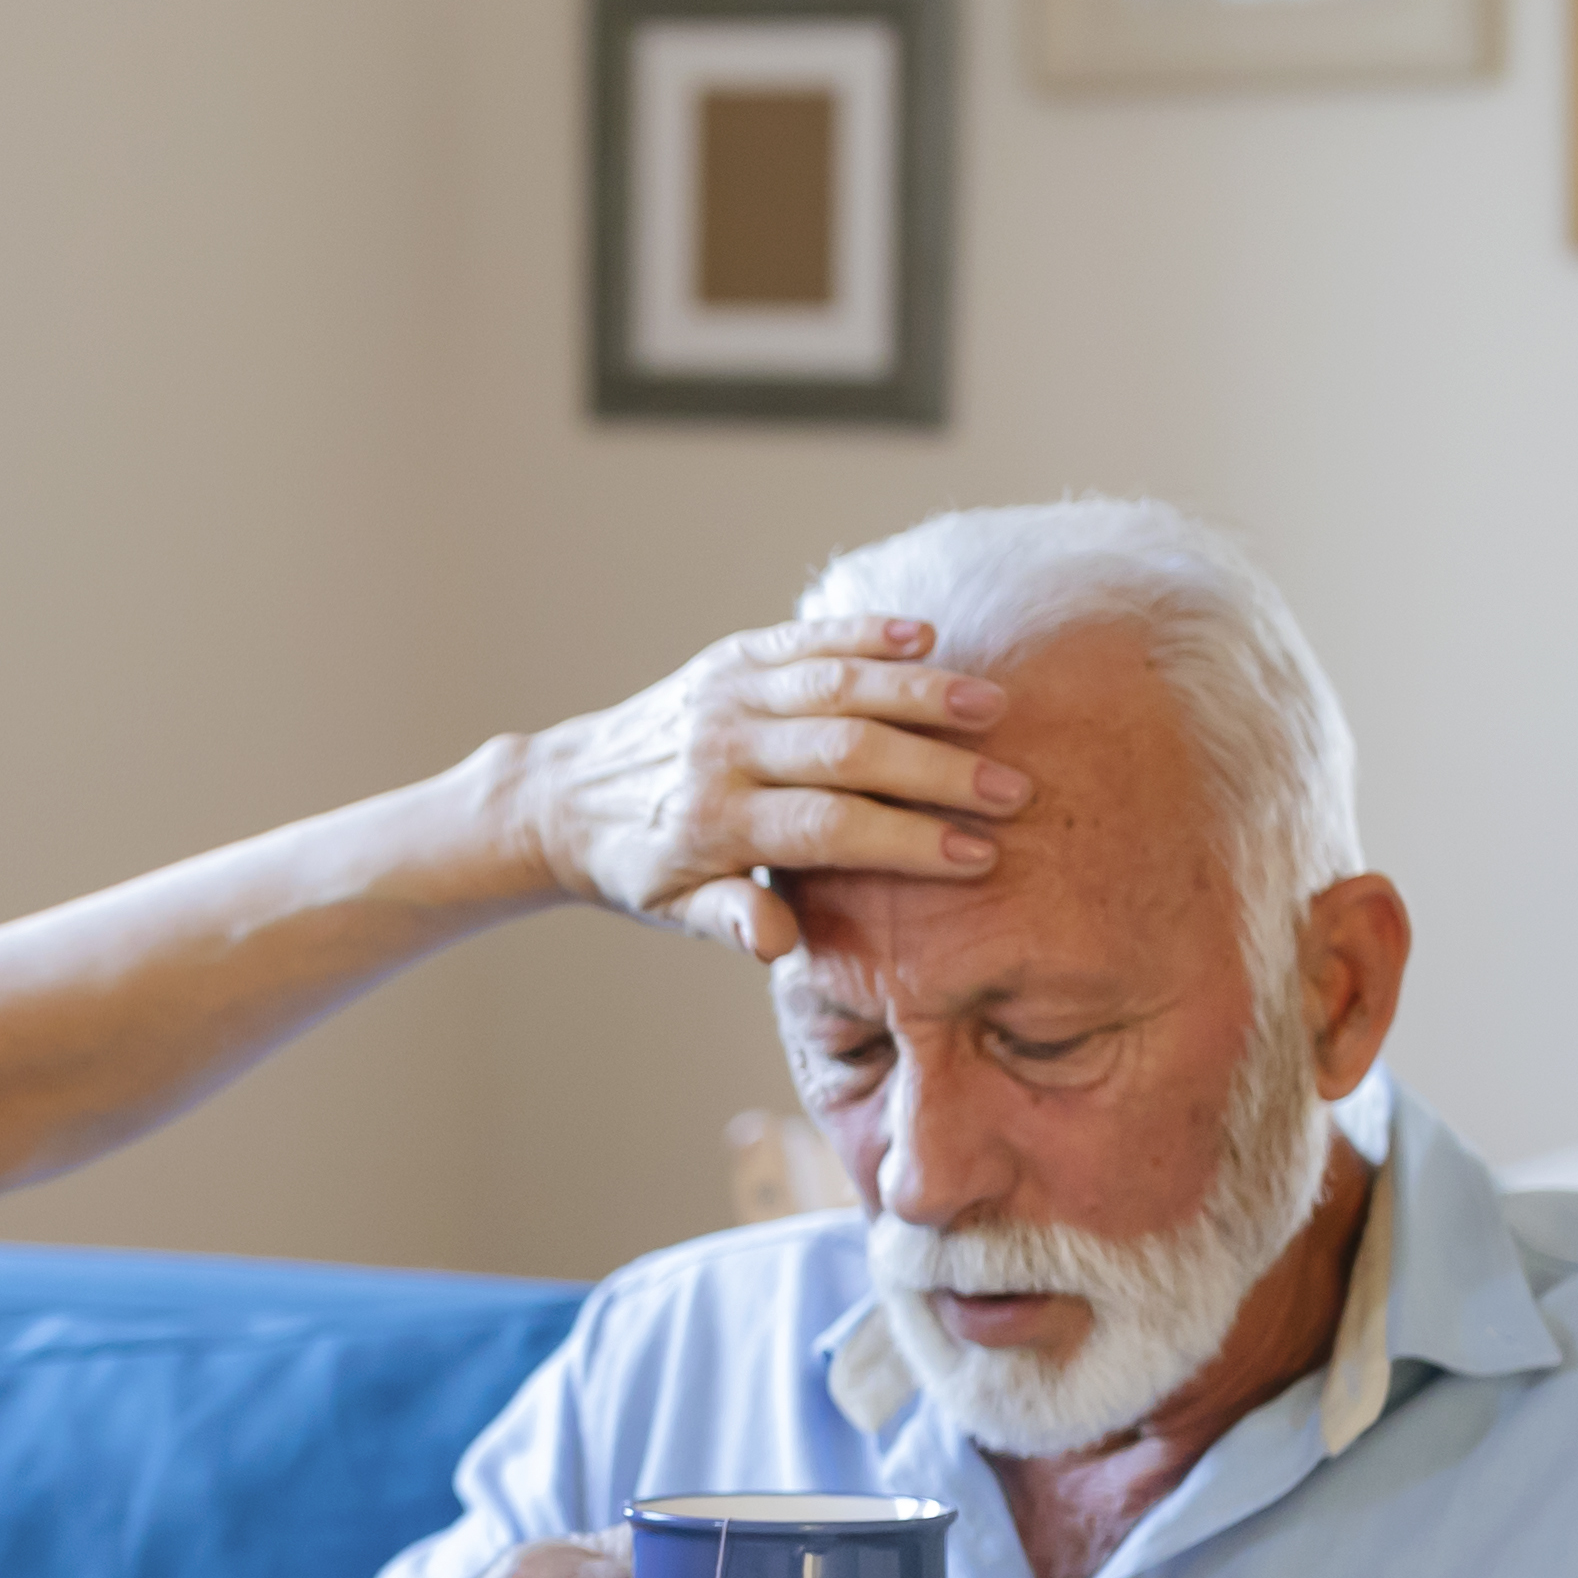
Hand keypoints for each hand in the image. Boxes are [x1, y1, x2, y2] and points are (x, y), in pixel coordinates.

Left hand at [506, 614, 1025, 959]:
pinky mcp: (729, 657)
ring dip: (920, 693)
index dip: (908, 843)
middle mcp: (724, 749)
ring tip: (993, 707)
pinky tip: (927, 635)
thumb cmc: (638, 865)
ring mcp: (726, 694)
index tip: (979, 856)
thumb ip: (729, 920)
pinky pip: (804, 640)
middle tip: (1014, 791)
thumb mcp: (672, 909)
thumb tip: (780, 945)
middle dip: (937, 772)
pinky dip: (865, 632)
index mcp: (715, 822)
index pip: (830, 829)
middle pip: (848, 752)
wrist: (563, 795)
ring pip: (836, 685)